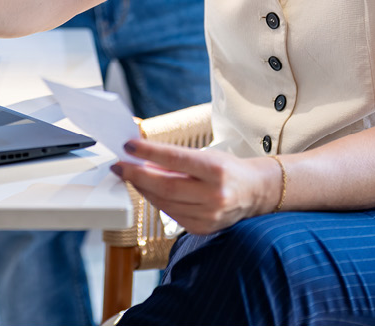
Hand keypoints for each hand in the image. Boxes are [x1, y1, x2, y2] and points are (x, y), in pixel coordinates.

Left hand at [110, 139, 280, 235]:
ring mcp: (209, 215)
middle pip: (166, 186)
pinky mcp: (203, 228)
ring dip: (143, 188)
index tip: (128, 146)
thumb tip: (142, 158)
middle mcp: (214, 195)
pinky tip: (149, 191)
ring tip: (131, 176)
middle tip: (120, 166)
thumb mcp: (205, 155)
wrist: (254, 192)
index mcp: (216, 170)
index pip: (175, 159)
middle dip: (137, 175)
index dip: (148, 152)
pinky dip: (157, 201)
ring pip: (165, 202)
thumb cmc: (227, 168)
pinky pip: (172, 214)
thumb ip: (176, 159)